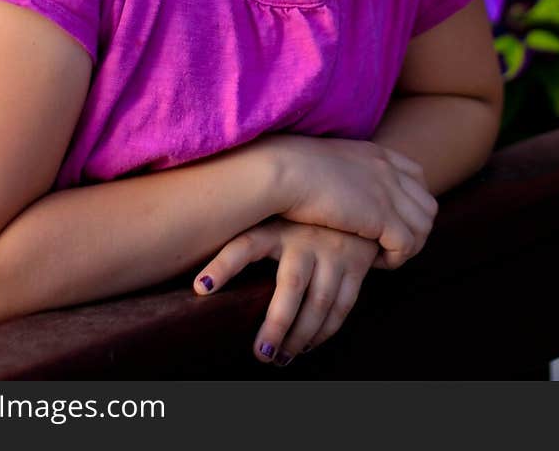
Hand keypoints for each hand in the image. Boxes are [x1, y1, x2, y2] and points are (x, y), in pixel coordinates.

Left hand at [193, 218, 379, 365]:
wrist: (352, 200)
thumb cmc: (298, 219)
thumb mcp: (272, 220)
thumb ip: (247, 244)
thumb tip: (204, 281)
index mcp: (276, 228)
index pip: (244, 245)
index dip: (223, 266)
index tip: (202, 288)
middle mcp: (305, 238)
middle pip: (290, 287)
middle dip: (276, 325)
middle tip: (260, 354)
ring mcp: (334, 251)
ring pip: (319, 303)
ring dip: (300, 336)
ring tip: (280, 358)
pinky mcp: (356, 265)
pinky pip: (341, 306)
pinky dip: (324, 332)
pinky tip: (308, 345)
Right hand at [259, 133, 437, 268]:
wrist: (282, 171)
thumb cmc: (289, 169)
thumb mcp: (327, 163)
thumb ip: (345, 173)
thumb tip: (341, 188)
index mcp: (376, 153)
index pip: (417, 177)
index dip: (410, 202)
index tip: (388, 220)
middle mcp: (388, 170)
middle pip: (427, 204)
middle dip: (414, 228)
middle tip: (387, 244)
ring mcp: (388, 192)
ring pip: (423, 227)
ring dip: (407, 247)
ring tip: (380, 257)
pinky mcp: (381, 217)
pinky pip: (407, 245)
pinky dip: (395, 259)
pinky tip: (372, 262)